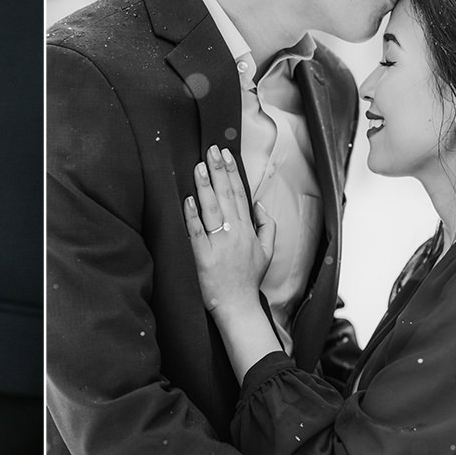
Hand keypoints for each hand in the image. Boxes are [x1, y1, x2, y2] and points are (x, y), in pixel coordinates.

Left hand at [182, 145, 272, 315]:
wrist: (238, 305)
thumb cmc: (249, 278)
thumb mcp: (267, 251)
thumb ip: (267, 225)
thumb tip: (259, 203)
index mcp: (248, 230)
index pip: (239, 194)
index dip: (232, 173)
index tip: (226, 154)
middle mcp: (234, 234)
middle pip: (226, 196)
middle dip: (218, 171)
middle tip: (211, 150)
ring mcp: (218, 244)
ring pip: (211, 210)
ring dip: (205, 186)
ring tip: (199, 166)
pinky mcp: (202, 256)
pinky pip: (197, 232)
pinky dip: (192, 215)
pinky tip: (188, 199)